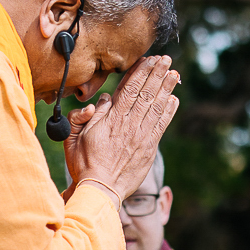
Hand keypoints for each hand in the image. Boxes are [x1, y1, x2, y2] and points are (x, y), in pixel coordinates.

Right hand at [66, 55, 180, 200]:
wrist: (100, 189)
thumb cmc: (84, 163)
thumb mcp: (75, 136)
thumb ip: (87, 115)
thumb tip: (104, 98)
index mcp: (111, 119)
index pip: (129, 88)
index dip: (140, 72)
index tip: (149, 60)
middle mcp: (128, 124)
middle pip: (146, 93)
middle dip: (157, 74)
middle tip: (166, 60)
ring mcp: (141, 136)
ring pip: (156, 106)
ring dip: (166, 88)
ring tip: (174, 74)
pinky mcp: (149, 149)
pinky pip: (161, 126)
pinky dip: (168, 111)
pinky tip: (174, 99)